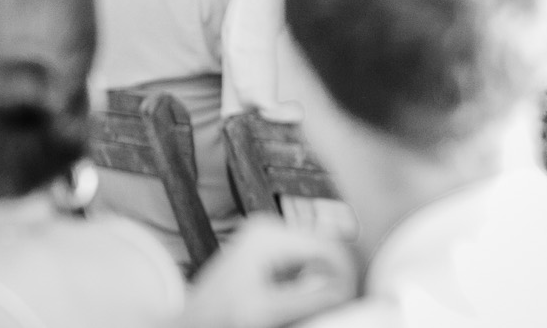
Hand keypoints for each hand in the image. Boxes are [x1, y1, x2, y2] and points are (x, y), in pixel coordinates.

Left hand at [182, 216, 358, 327]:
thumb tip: (342, 290)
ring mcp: (269, 238)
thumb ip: (305, 299)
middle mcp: (270, 228)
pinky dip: (310, 284)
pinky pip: (305, 263)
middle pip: (324, 248)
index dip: (345, 274)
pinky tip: (303, 302)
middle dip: (335, 277)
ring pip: (317, 256)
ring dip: (324, 282)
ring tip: (320, 306)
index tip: (351, 300)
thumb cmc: (220, 316)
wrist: (195, 322)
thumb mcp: (265, 311)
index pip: (327, 245)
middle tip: (340, 306)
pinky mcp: (270, 252)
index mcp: (268, 235)